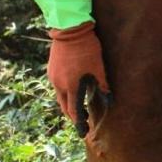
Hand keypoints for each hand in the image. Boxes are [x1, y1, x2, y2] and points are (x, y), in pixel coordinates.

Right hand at [47, 22, 111, 136]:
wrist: (70, 30)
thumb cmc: (87, 49)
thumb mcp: (98, 68)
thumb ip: (103, 85)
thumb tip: (110, 98)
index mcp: (71, 86)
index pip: (74, 111)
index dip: (79, 122)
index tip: (83, 131)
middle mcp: (59, 84)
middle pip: (64, 106)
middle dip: (73, 114)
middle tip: (82, 119)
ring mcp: (53, 76)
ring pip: (60, 95)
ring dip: (68, 102)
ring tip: (78, 105)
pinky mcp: (51, 69)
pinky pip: (58, 85)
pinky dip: (65, 91)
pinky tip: (73, 88)